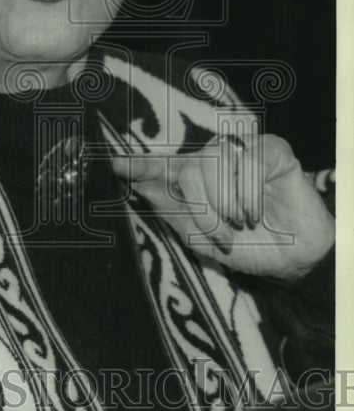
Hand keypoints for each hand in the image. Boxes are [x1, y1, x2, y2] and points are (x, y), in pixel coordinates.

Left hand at [112, 133, 333, 280]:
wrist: (295, 262)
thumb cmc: (249, 248)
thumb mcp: (203, 239)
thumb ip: (173, 211)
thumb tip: (142, 186)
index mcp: (196, 180)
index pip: (162, 166)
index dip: (140, 165)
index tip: (116, 165)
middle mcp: (216, 159)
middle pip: (188, 171)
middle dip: (202, 210)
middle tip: (223, 235)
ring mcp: (244, 151)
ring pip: (214, 164)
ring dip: (226, 205)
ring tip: (243, 223)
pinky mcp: (272, 149)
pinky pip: (248, 163)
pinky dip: (251, 195)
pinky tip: (259, 210)